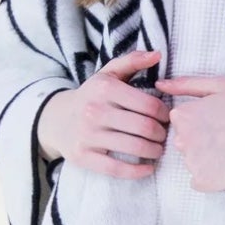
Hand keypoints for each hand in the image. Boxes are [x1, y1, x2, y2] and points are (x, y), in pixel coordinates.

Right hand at [38, 48, 169, 178]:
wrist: (56, 119)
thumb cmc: (92, 96)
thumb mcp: (108, 74)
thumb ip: (133, 61)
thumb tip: (157, 54)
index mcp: (105, 88)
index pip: (150, 105)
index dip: (165, 115)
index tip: (167, 119)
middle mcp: (95, 110)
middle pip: (145, 127)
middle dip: (161, 134)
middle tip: (164, 136)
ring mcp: (88, 135)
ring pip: (135, 147)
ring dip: (154, 151)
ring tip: (157, 149)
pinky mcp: (83, 156)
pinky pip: (117, 168)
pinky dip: (138, 171)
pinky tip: (148, 167)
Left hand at [152, 73, 224, 191]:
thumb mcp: (219, 86)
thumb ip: (185, 84)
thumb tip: (159, 84)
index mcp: (182, 116)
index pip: (180, 124)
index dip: (200, 123)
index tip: (219, 122)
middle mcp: (182, 140)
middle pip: (184, 144)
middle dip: (201, 141)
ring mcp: (192, 163)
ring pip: (192, 163)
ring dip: (207, 159)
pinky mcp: (203, 182)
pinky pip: (199, 181)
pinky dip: (212, 176)